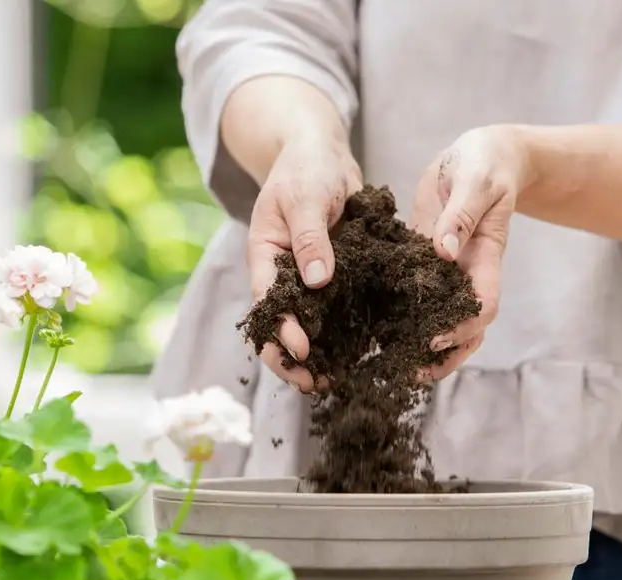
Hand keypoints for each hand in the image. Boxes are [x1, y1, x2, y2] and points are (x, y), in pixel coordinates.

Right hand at [247, 136, 361, 392]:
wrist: (323, 154)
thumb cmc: (307, 169)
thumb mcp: (306, 198)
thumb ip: (310, 238)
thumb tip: (318, 281)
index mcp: (265, 256)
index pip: (267, 302)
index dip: (280, 331)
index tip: (301, 350)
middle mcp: (283, 274)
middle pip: (280, 325)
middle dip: (293, 358)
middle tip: (314, 383)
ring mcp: (307, 279)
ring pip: (307, 325)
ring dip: (318, 354)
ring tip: (333, 380)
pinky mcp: (333, 279)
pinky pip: (334, 311)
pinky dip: (342, 334)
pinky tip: (357, 355)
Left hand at [411, 125, 529, 381]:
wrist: (482, 155)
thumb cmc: (484, 163)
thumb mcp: (474, 182)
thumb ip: (461, 215)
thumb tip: (444, 251)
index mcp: (486, 257)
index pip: (484, 304)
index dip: (463, 327)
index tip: (434, 338)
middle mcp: (468, 273)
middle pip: (468, 328)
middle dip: (446, 355)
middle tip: (414, 374)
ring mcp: (449, 272)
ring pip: (444, 321)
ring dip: (427, 348)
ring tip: (397, 367)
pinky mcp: (427, 264)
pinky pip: (419, 299)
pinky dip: (405, 318)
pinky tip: (378, 333)